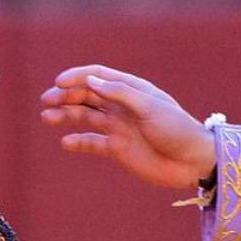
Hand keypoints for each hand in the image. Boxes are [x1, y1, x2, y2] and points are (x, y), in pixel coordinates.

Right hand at [40, 64, 216, 188]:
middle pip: (86, 95)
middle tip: (47, 101)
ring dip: (65, 116)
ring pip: (84, 117)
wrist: (194, 163)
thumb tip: (90, 81)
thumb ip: (119, 93)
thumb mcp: (149, 107)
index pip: (98, 76)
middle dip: (65, 96)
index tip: (60, 82)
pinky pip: (91, 143)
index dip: (77, 76)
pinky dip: (77, 142)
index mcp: (131, 90)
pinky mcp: (117, 149)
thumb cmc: (177, 130)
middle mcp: (121, 106)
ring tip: (47, 118)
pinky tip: (66, 142)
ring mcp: (118, 127)